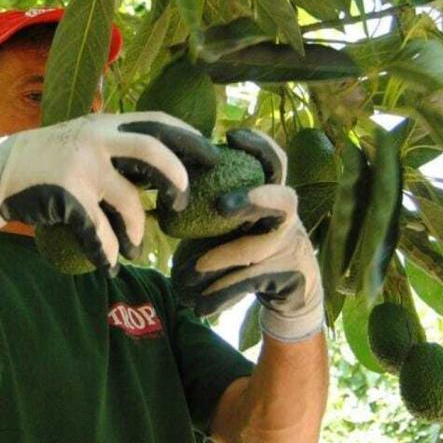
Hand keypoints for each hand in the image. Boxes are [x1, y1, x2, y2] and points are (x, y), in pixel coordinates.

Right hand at [0, 112, 217, 273]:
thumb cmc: (43, 161)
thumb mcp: (79, 139)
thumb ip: (114, 146)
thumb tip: (160, 168)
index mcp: (104, 125)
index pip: (159, 122)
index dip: (190, 139)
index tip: (211, 156)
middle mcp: (96, 140)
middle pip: (155, 153)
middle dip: (178, 180)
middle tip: (181, 205)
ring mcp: (82, 168)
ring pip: (130, 203)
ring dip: (138, 232)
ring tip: (137, 247)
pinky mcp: (68, 197)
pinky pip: (100, 232)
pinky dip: (109, 252)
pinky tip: (110, 262)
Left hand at [171, 129, 324, 341]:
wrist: (288, 287)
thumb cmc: (246, 240)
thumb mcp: (231, 217)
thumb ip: (207, 197)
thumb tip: (153, 178)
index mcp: (271, 195)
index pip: (274, 162)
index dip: (259, 145)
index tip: (231, 135)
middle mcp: (285, 218)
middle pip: (284, 201)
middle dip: (253, 200)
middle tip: (221, 205)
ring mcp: (289, 249)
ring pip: (261, 249)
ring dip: (224, 258)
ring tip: (194, 270)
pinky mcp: (285, 279)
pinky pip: (249, 284)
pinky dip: (221, 294)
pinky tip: (200, 307)